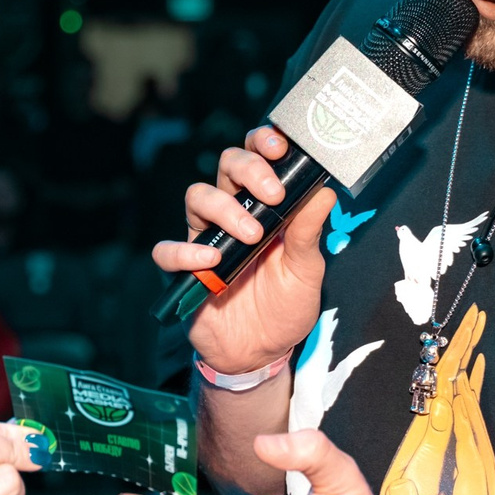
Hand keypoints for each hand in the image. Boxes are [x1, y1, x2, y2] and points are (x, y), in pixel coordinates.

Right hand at [153, 125, 329, 374]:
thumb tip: (325, 191)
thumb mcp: (307, 271)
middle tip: (273, 195)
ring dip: (225, 208)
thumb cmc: (286, 306)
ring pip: (198, 196)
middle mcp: (234, 213)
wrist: (261, 353)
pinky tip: (211, 260)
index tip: (280, 148)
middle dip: (249, 170)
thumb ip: (309, 232)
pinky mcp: (186, 269)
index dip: (263, 142)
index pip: (258, 156)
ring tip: (251, 237)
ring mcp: (207, 237)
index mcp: (266, 206)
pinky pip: (168, 250)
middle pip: (227, 165)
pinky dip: (185, 251)